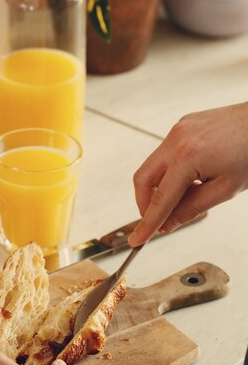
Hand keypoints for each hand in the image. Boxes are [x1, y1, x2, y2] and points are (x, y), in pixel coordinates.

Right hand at [128, 102, 247, 246]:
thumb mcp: (226, 189)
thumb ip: (192, 208)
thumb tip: (169, 223)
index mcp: (188, 156)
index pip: (160, 199)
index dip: (148, 223)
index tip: (138, 239)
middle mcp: (177, 139)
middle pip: (144, 179)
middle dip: (145, 204)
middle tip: (157, 221)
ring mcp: (177, 130)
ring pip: (152, 166)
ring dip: (160, 188)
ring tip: (185, 197)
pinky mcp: (182, 126)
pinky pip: (165, 154)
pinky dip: (170, 172)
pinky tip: (190, 180)